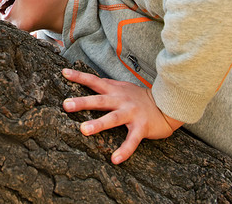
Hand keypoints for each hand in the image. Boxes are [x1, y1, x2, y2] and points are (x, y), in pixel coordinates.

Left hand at [62, 68, 182, 163]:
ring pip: (112, 119)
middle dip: (82, 102)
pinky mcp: (141, 128)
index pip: (94, 81)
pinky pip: (131, 141)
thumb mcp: (124, 87)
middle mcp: (121, 100)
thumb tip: (91, 80)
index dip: (79, 77)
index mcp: (115, 91)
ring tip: (83, 130)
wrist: (167, 104)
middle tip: (66, 105)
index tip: (64, 73)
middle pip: (99, 101)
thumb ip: (108, 86)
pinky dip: (124, 150)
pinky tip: (115, 159)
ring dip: (98, 124)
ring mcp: (131, 114)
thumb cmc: (141, 98)